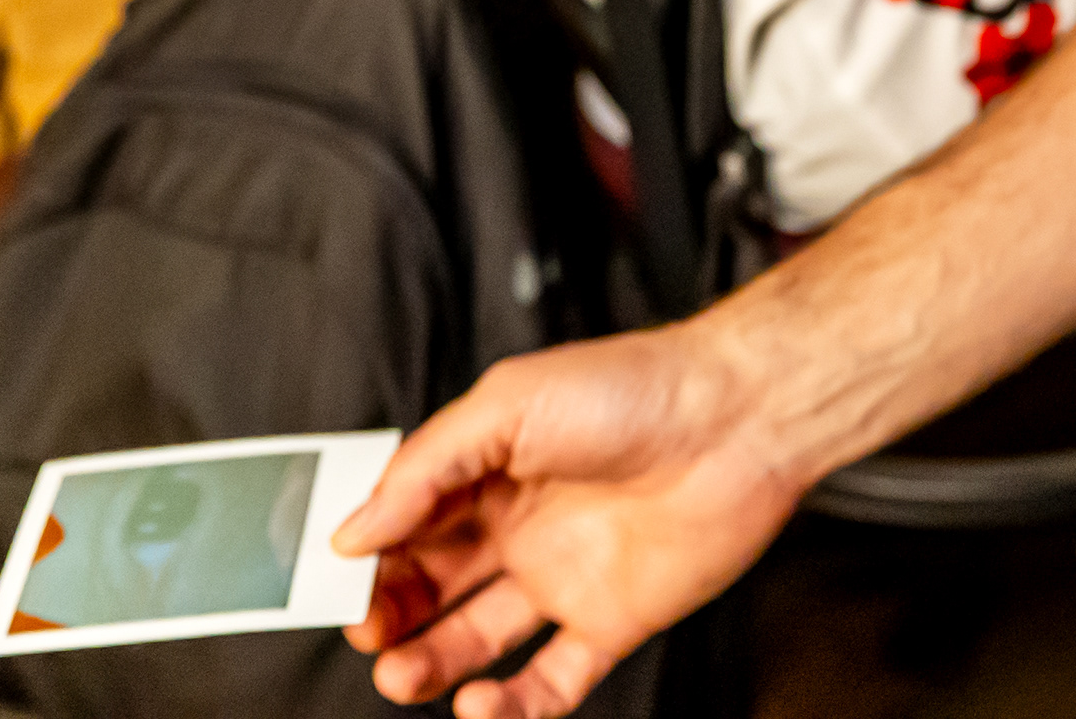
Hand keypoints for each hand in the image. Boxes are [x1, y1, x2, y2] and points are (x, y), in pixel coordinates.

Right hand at [335, 326, 806, 717]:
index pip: (406, 522)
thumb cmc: (635, 388)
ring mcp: (564, 576)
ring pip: (476, 638)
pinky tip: (480, 704)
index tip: (336, 580)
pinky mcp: (611, 620)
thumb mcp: (507, 404)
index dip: (369, 555)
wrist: (739, 417)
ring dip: (430, 663)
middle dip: (387, 613)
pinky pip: (551, 681)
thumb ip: (425, 469)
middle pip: (431, 586)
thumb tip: (353, 530)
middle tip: (366, 628)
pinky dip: (511, 707)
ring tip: (400, 673)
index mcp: (489, 468)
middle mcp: (521, 525)